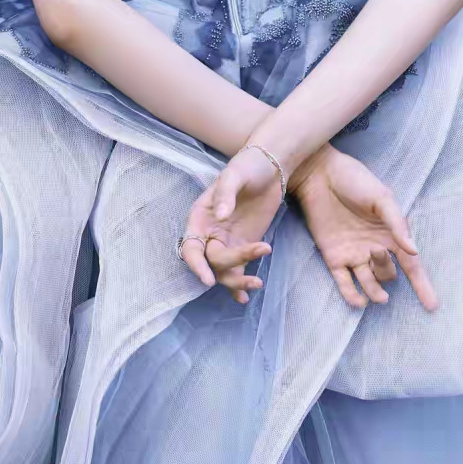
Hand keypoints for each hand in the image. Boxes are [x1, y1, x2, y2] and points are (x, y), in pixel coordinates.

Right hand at [178, 145, 282, 303]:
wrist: (271, 166)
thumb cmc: (247, 165)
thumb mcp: (234, 174)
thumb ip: (225, 194)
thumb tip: (220, 215)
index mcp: (200, 217)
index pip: (191, 247)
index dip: (196, 265)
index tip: (208, 279)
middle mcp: (210, 233)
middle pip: (212, 261)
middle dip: (232, 263)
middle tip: (258, 249)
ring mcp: (227, 241)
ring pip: (224, 271)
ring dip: (238, 281)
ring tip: (257, 283)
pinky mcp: (245, 245)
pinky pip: (238, 269)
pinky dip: (239, 285)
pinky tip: (245, 298)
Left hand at [288, 144, 437, 310]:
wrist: (319, 173)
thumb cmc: (354, 180)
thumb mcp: (381, 197)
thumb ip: (397, 224)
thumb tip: (414, 251)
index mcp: (389, 234)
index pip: (410, 264)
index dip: (421, 284)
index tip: (432, 305)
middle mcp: (373, 247)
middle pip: (388, 273)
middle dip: (386, 270)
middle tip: (376, 251)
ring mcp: (353, 254)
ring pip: (369, 283)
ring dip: (375, 292)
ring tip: (379, 296)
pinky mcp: (333, 256)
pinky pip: (344, 283)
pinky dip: (351, 295)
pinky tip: (359, 302)